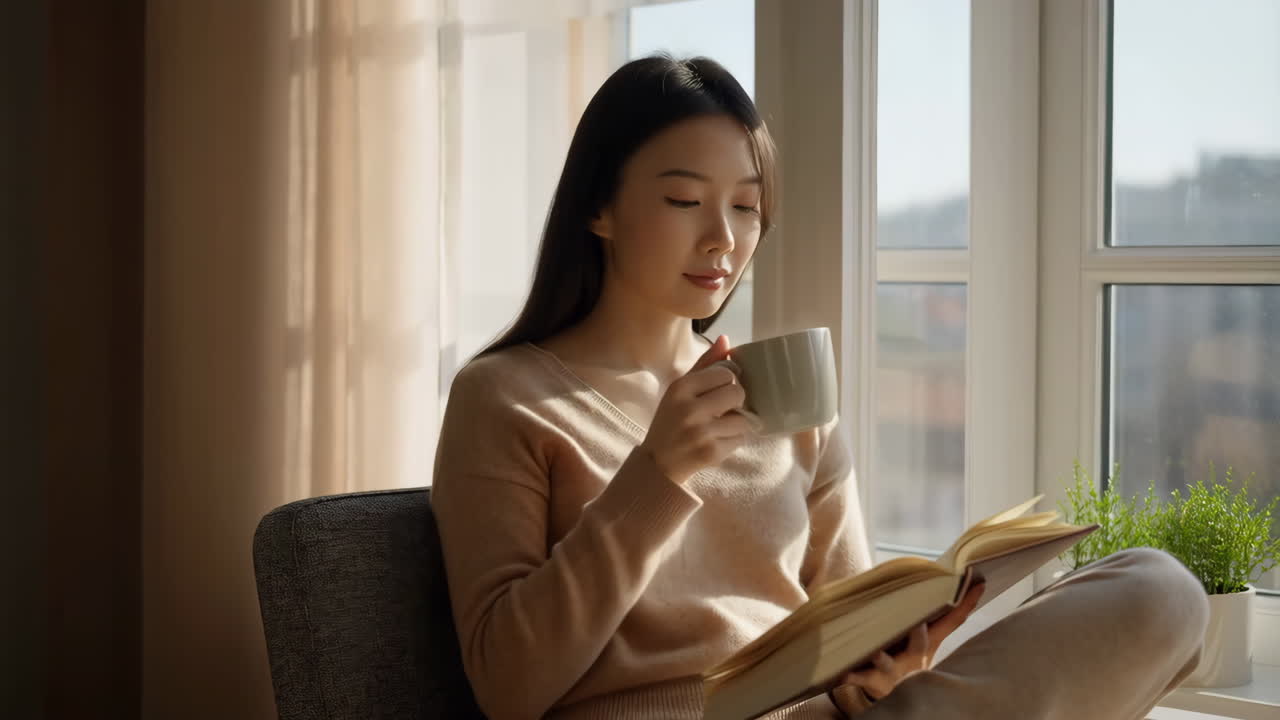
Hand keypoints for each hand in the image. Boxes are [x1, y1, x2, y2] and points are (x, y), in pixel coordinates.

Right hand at [639, 335, 756, 484]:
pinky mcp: (711, 452)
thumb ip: (704, 364)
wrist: (657, 463)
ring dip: (737, 423)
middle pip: (737, 393)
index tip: (719, 391)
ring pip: (743, 418)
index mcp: (681, 387)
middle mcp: (689, 408)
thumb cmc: (671, 421)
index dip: (728, 382)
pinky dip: (734, 440)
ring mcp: (701, 432)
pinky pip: (740, 439)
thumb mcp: (680, 390)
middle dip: (736, 401)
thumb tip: (726, 340)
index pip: (725, 373)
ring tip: (720, 427)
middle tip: (724, 409)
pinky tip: (718, 441)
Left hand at [833, 582, 984, 703]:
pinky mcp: (874, 681)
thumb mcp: (921, 636)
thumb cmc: (906, 653)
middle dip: (920, 634)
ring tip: (876, 651)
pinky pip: (861, 678)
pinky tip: (843, 673)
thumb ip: (925, 612)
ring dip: (883, 657)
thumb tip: (929, 574)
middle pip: (921, 644)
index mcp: (929, 641)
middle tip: (918, 623)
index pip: (952, 620)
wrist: (895, 695)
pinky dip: (852, 675)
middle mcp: (916, 658)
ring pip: (889, 664)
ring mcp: (896, 671)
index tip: (979, 583)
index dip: (966, 603)